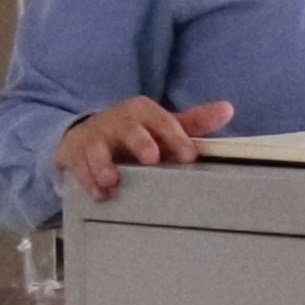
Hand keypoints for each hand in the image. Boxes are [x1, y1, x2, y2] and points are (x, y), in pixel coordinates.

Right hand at [56, 95, 233, 203]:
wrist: (87, 134)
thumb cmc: (136, 132)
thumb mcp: (163, 125)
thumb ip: (194, 122)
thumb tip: (229, 110)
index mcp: (143, 112)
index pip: (163, 121)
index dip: (177, 137)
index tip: (189, 156)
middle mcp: (119, 121)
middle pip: (130, 129)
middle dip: (140, 142)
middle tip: (152, 158)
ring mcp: (95, 138)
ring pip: (98, 150)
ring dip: (105, 165)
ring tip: (113, 180)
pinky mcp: (76, 155)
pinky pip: (80, 168)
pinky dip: (88, 182)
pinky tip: (99, 194)